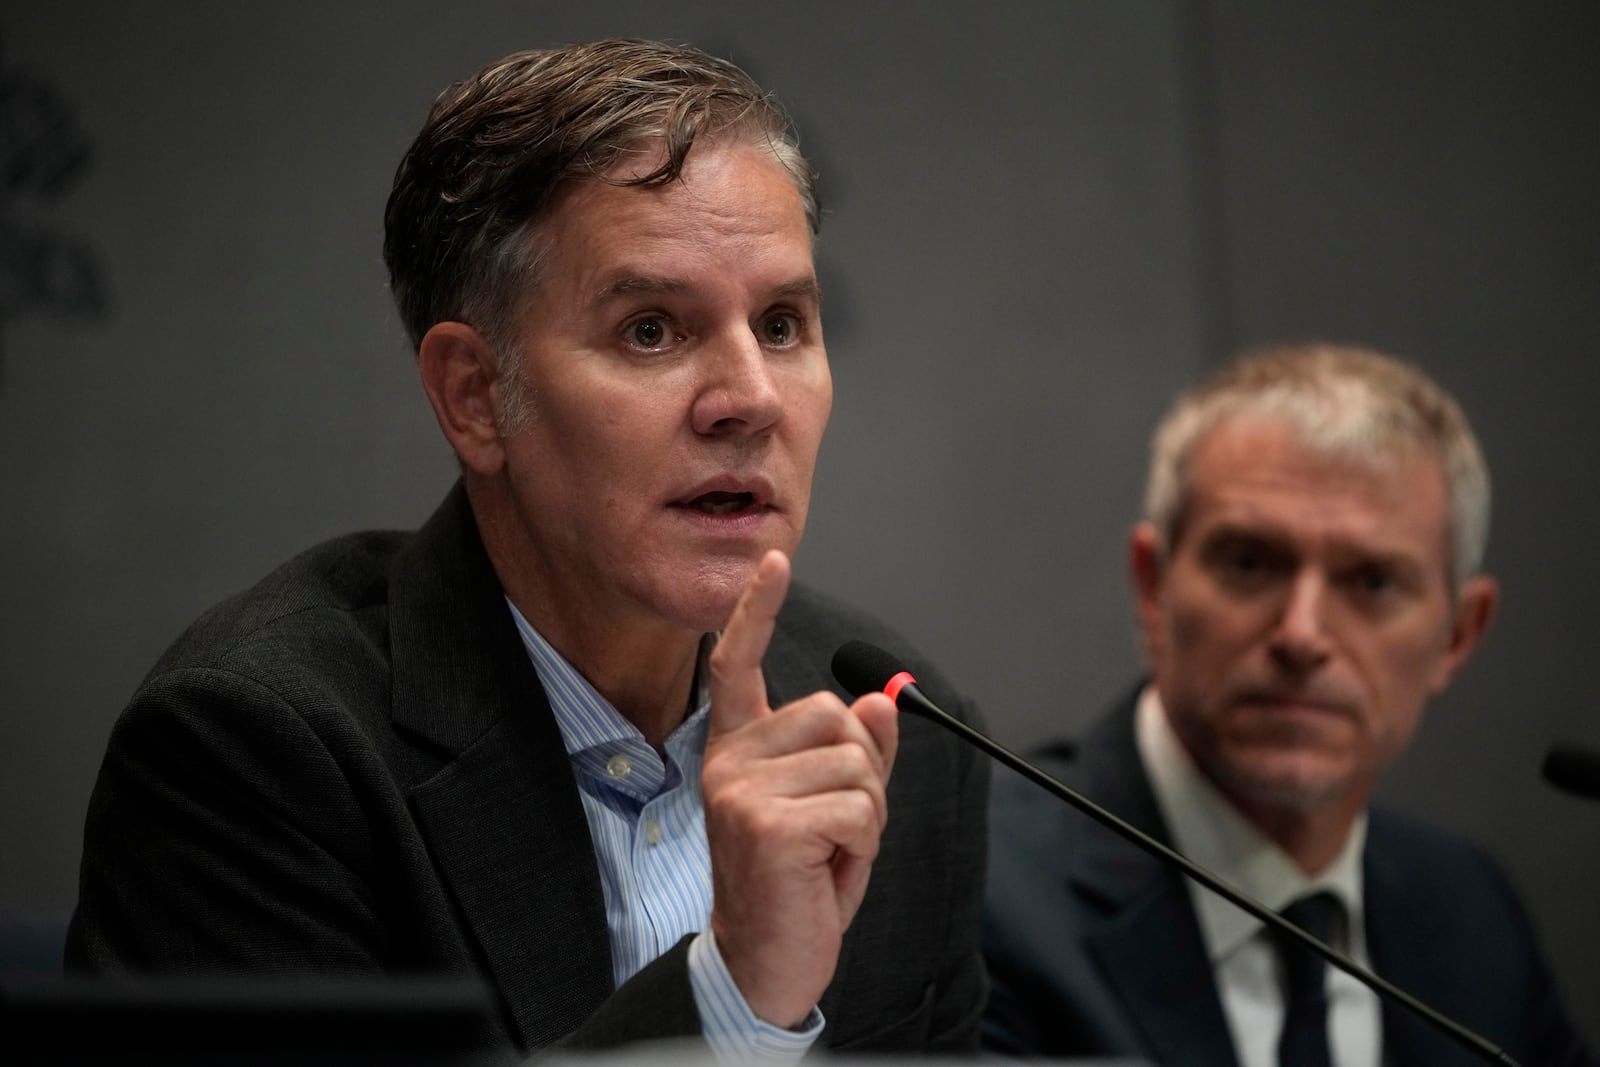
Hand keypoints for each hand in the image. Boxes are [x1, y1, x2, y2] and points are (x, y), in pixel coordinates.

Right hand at [701, 549, 898, 1028]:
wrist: (766, 961)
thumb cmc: (798, 883)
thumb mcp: (836, 809)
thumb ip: (857, 753)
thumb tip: (880, 699)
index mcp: (738, 749)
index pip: (740, 664)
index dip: (757, 610)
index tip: (773, 559)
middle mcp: (730, 761)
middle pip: (838, 715)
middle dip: (862, 773)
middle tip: (833, 827)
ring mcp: (742, 790)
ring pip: (858, 763)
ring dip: (867, 815)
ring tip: (829, 852)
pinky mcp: (766, 825)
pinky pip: (860, 807)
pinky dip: (864, 844)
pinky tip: (828, 870)